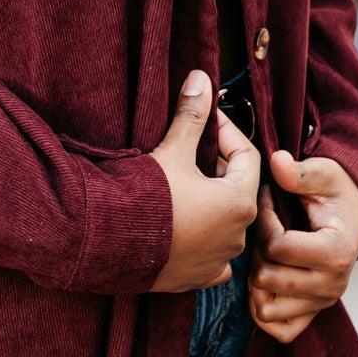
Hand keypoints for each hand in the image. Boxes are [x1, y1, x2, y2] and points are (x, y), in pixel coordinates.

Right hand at [149, 70, 258, 292]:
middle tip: (193, 150)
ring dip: (211, 204)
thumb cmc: (146, 196)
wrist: (110, 243)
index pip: (248, 157)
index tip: (207, 121)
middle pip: (237, 190)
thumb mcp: (173, 150)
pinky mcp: (196, 279)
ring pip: (226, 224)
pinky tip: (183, 226)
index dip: (227, 133)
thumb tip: (202, 77)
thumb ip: (192, 115)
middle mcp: (236, 236)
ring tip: (185, 186)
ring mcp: (216, 262)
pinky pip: (211, 256)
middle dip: (218, 168)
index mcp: (239, 202)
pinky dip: (202, 239)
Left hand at [248, 149, 357, 344]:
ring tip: (264, 251)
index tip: (265, 197)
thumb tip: (277, 161)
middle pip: (266, 277)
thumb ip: (299, 171)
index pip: (276, 247)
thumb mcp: (322, 173)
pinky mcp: (313, 315)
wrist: (355, 216)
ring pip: (265, 308)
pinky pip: (278, 330)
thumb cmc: (335, 191)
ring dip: (255, 278)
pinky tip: (265, 276)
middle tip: (263, 226)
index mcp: (336, 251)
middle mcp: (333, 285)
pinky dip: (263, 308)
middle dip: (256, 248)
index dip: (262, 219)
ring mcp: (323, 304)